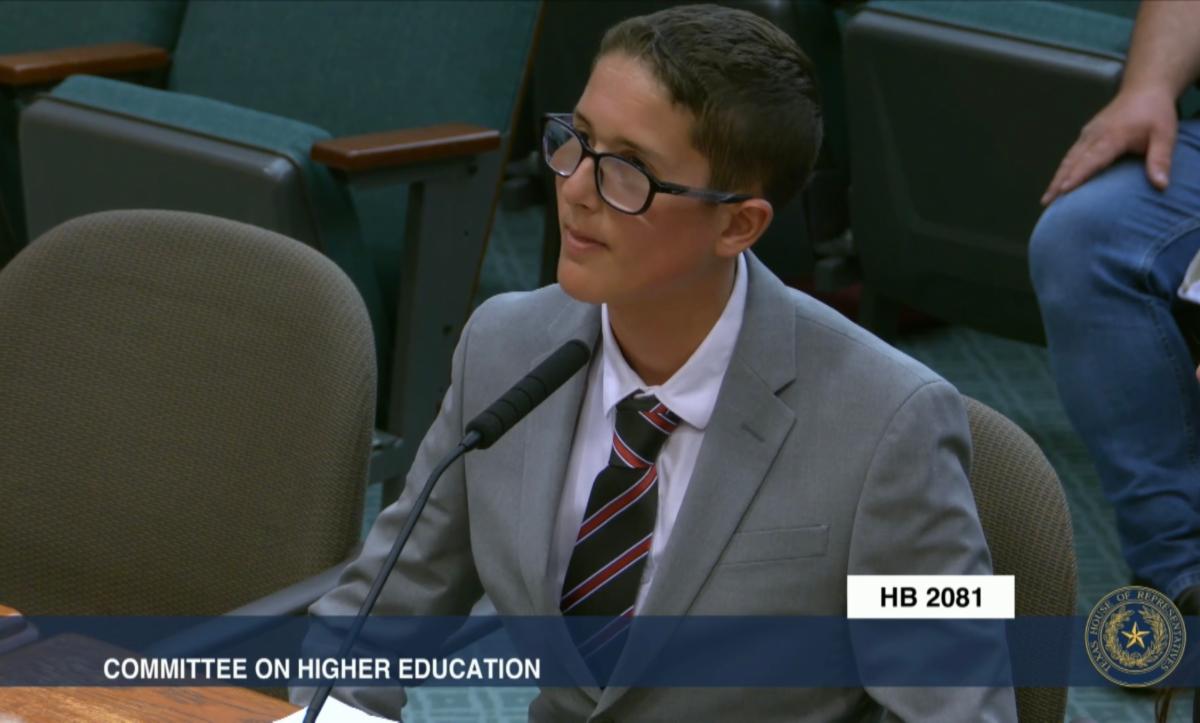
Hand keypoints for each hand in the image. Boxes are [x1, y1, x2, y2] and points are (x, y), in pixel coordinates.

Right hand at [1041, 87, 1177, 204]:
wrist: (1144, 89)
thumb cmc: (1156, 113)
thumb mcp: (1165, 135)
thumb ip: (1161, 159)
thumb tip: (1161, 185)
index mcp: (1113, 136)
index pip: (1092, 159)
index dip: (1078, 175)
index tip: (1063, 190)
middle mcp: (1095, 135)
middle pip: (1073, 161)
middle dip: (1058, 182)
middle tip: (1047, 202)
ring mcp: (1088, 134)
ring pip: (1068, 158)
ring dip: (1056, 178)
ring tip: (1047, 198)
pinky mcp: (1086, 134)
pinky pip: (1071, 154)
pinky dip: (1062, 169)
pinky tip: (1058, 182)